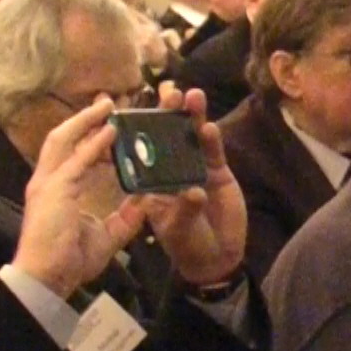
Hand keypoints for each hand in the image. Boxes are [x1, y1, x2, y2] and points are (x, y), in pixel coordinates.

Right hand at [12, 99, 147, 298]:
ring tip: (108, 106)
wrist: (48, 279)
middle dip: (84, 118)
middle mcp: (48, 181)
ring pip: (65, 140)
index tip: (108, 124)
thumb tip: (147, 199)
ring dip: (86, 120)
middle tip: (107, 103)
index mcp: (57, 190)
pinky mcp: (56, 190)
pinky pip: (78, 160)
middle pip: (63, 138)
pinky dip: (94, 143)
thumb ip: (126, 216)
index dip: (88, 136)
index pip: (72, 153)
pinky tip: (111, 130)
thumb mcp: (108, 235)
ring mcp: (49, 183)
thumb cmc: (70, 260)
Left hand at [141, 82, 247, 285]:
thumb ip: (184, 210)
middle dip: (168, 113)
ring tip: (194, 96)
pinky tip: (209, 128)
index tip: (133, 108)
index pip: (140, 150)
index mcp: (149, 181)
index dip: (137, 129)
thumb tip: (195, 192)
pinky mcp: (218, 174)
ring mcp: (195, 170)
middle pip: (168, 136)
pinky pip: (213, 153)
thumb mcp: (176, 231)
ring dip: (192, 117)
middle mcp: (171, 170)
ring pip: (192, 139)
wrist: (216, 259)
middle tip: (170, 92)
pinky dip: (212, 141)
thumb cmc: (187, 246)